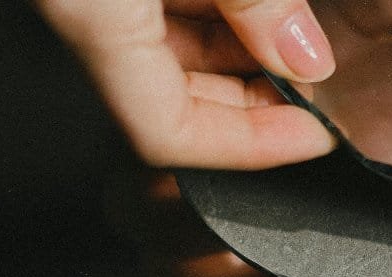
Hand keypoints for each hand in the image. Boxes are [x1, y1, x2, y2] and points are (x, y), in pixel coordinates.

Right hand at [36, 0, 338, 169]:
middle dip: (250, 104)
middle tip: (311, 91)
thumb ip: (255, 0)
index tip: (312, 138)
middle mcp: (79, 15)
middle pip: (170, 102)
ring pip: (166, 58)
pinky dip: (212, 18)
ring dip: (236, 57)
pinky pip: (156, 15)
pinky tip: (255, 9)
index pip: (166, 134)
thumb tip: (304, 58)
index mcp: (89, 17)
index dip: (248, 147)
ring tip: (292, 42)